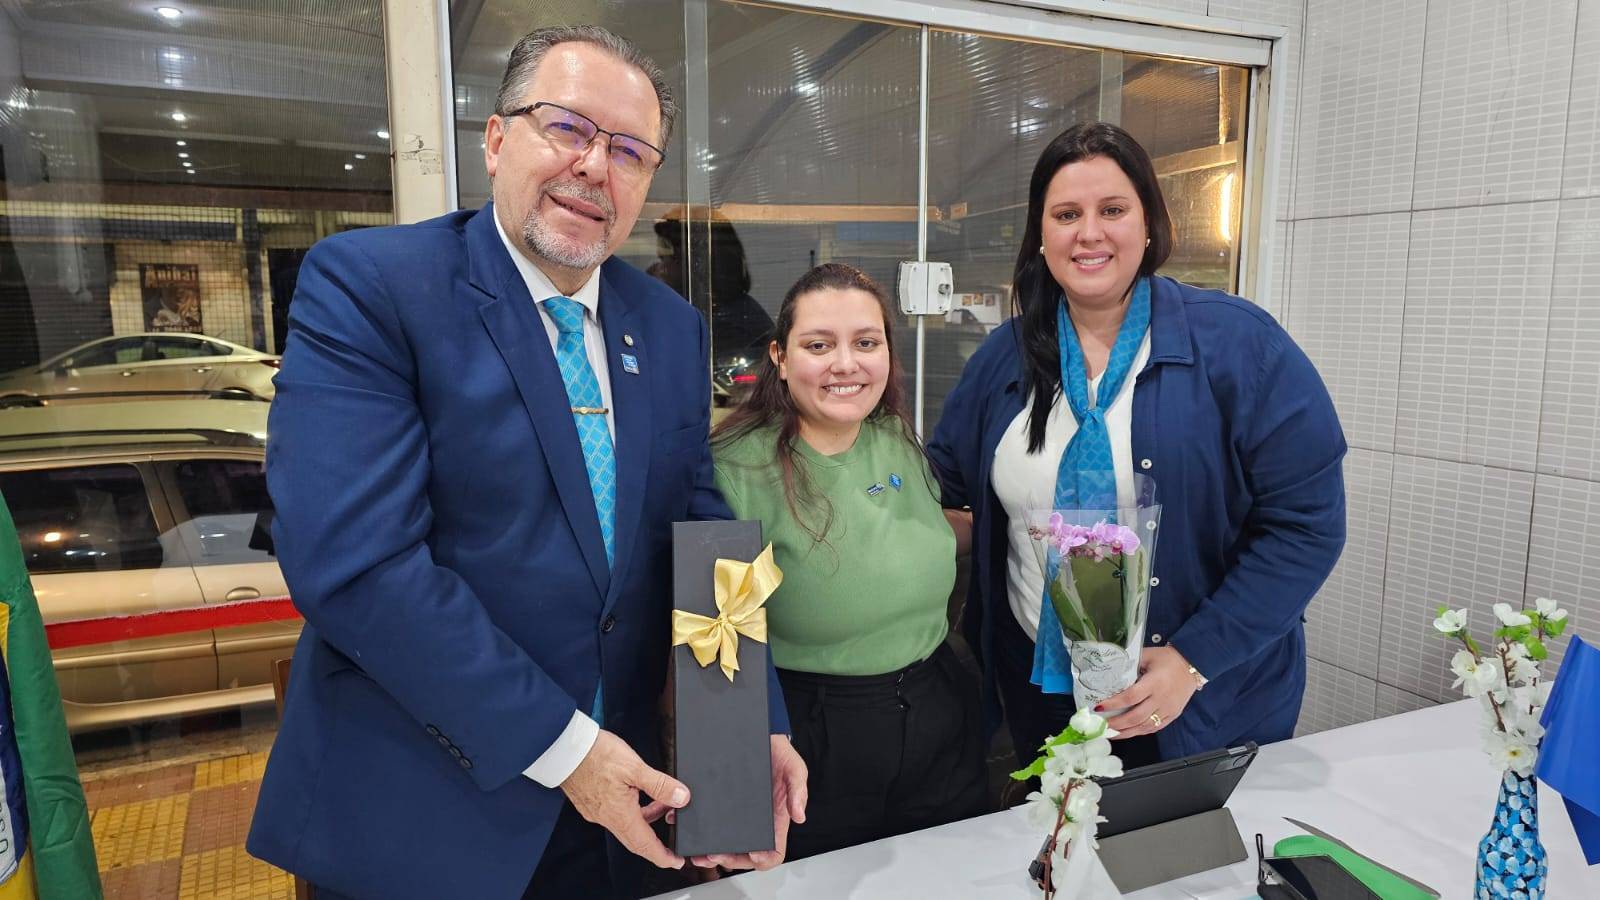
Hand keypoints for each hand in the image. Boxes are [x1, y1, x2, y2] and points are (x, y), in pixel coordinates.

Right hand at [561, 729, 688, 868]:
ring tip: (662, 805)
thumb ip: (660, 784)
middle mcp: (607, 818)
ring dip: (646, 820)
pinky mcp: (590, 803)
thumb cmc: (595, 755)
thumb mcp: (634, 767)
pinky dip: (632, 812)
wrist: (564, 747)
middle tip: (672, 846)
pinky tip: (638, 796)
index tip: (676, 862)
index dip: (663, 856)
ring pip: (626, 826)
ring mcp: (597, 811)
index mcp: (620, 815)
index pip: (645, 845)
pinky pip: (616, 816)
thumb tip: (681, 797)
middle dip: (656, 844)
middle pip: (635, 840)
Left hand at [687, 734, 808, 871]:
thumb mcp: (795, 768)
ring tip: (698, 853)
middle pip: (744, 854)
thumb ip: (799, 791)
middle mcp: (754, 822)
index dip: (763, 857)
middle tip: (714, 856)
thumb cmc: (780, 754)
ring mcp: (737, 815)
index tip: (753, 854)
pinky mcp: (721, 803)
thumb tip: (799, 817)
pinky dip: (698, 830)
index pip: (772, 851)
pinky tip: (687, 828)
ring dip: (711, 853)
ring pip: (724, 843)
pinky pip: (709, 822)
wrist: (760, 733)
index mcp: (775, 820)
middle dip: (729, 859)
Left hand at [1099, 646, 1200, 738]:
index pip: (1131, 697)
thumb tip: (1110, 672)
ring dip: (1127, 732)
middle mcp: (1161, 698)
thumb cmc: (1167, 658)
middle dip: (1117, 724)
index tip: (1099, 707)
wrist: (1192, 665)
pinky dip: (1140, 732)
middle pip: (1136, 717)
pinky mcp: (1173, 715)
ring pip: (1145, 726)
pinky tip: (1128, 733)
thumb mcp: (1147, 655)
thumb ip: (1130, 664)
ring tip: (1111, 733)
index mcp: (1154, 682)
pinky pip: (1154, 727)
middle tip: (1101, 726)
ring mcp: (1168, 709)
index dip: (1114, 704)